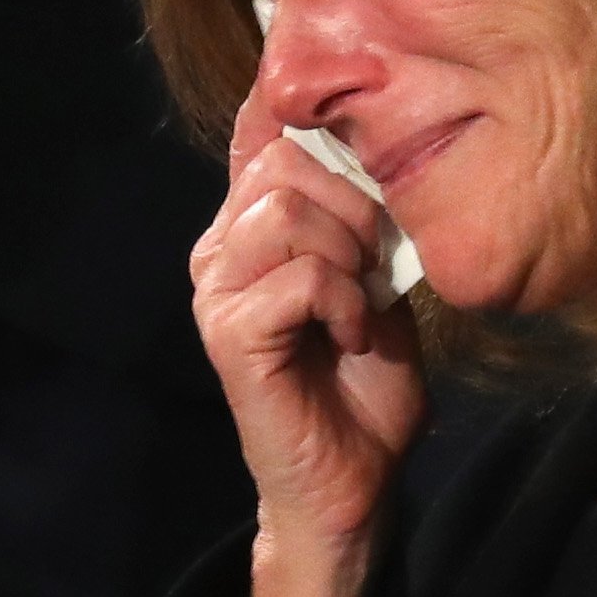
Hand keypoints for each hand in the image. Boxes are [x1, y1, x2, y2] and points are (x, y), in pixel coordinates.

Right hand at [192, 92, 426, 596]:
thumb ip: (366, 215)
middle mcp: (220, 248)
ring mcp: (216, 290)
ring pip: (286, 210)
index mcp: (251, 225)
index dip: (316, 120)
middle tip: (381, 260)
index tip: (371, 137)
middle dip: (357, 201)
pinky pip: (298, 278)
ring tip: (365, 300)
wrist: (356, 476)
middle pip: (283, 160)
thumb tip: (381, 140)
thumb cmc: (369, 378)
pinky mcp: (228, 335)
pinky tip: (355, 335)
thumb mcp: (379, 276)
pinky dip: (346, 301)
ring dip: (350, 252)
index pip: (265, 133)